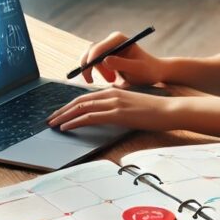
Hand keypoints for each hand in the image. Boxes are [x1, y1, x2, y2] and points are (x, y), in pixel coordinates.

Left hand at [47, 87, 175, 130]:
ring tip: (53, 124)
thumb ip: (117, 107)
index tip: (59, 113)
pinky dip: (75, 122)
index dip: (69, 106)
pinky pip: (90, 117)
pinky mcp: (117, 114)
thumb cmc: (153, 110)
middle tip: (50, 120)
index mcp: (113, 91)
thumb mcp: (131, 106)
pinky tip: (66, 127)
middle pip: (79, 101)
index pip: (85, 98)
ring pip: (81, 108)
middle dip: (62, 111)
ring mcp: (113, 103)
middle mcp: (110, 94)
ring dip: (64, 117)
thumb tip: (106, 115)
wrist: (169, 110)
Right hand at [76, 31, 167, 85]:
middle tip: (110, 81)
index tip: (90, 73)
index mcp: (118, 39)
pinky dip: (94, 72)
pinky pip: (92, 63)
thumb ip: (121, 64)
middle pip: (91, 52)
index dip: (91, 60)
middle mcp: (111, 41)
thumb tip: (104, 60)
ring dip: (95, 71)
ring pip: (90, 58)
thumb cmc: (148, 71)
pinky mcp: (104, 56)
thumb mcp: (137, 69)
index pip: (98, 48)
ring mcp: (107, 48)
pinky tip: (109, 80)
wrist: (152, 73)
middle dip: (94, 68)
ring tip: (113, 80)